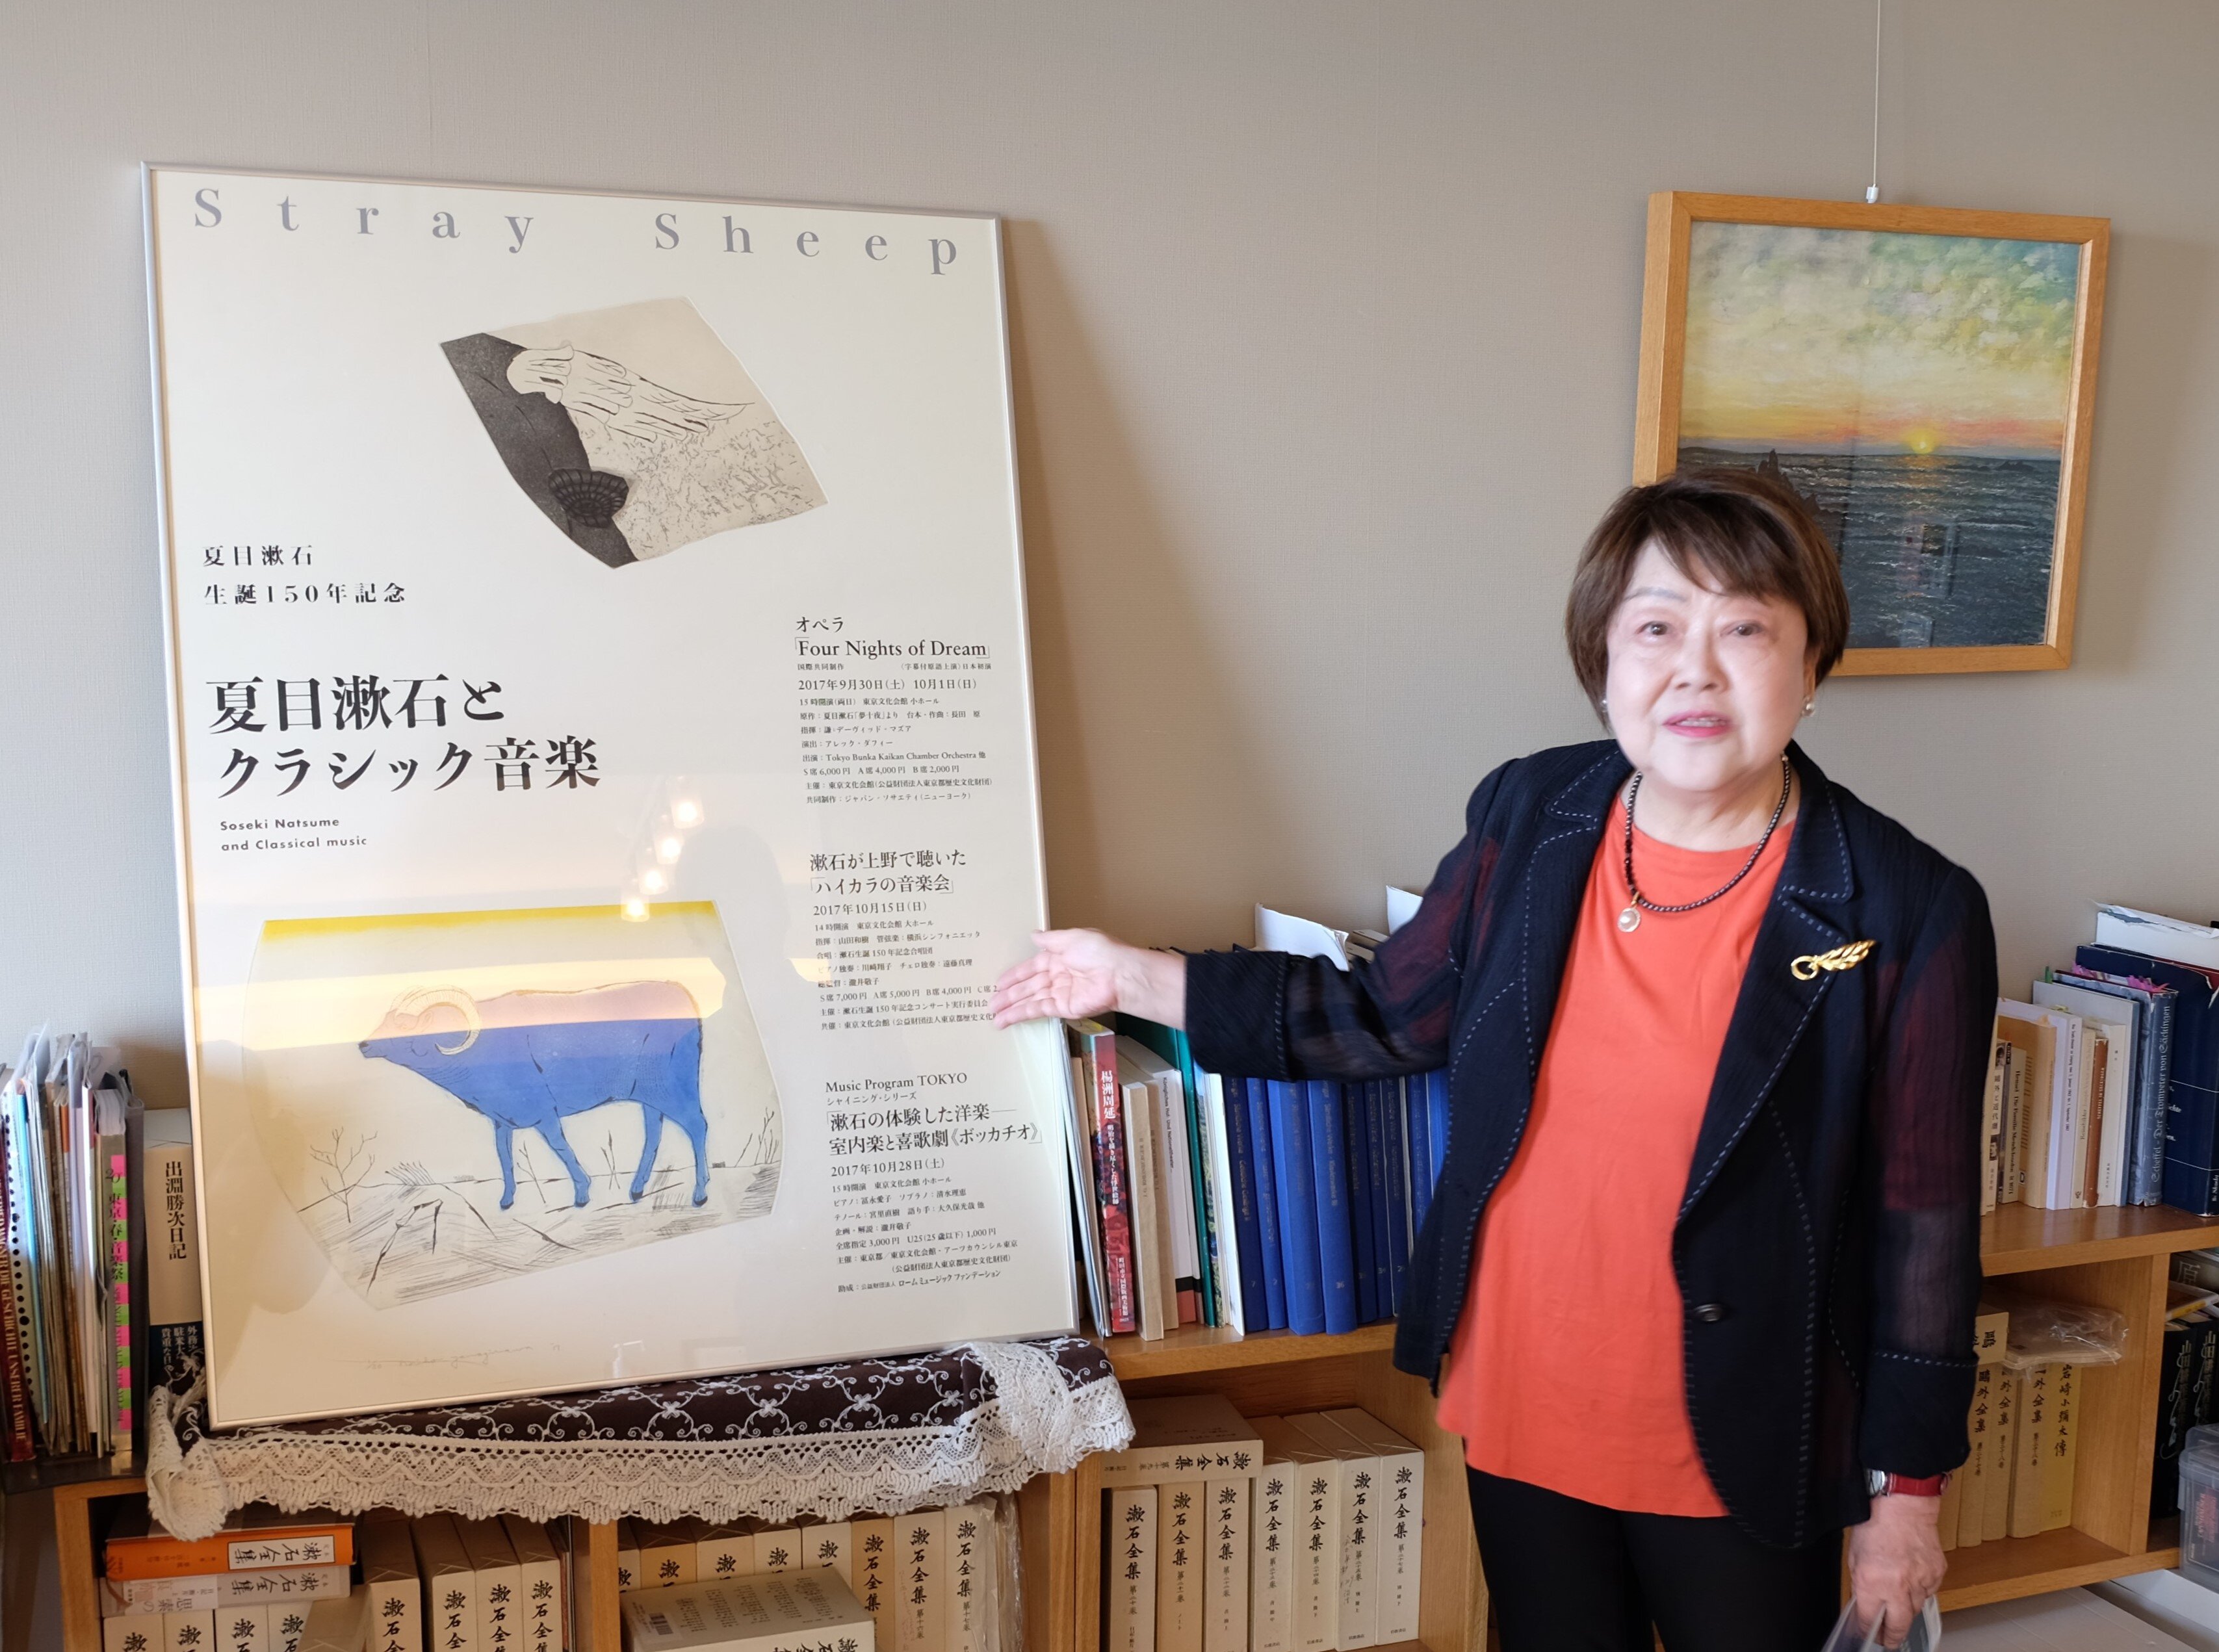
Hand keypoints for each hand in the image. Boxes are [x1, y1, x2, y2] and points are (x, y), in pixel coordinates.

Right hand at [988, 930, 1185, 1028]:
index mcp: (1059, 957)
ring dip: (1011, 1008)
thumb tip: (1034, 935)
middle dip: (1009, 995)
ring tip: (993, 1015)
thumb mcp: (1072, 938)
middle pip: (1028, 986)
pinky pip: (1038, 1010)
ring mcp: (1060, 993)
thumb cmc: (1100, 952)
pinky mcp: (1063, 1008)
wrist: (1120, 975)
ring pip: (1030, 1000)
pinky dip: (1022, 1014)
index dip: (1014, 975)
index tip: (998, 983)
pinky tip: (1007, 1019)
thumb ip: (1051, 941)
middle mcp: (1058, 976)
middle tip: (990, 1002)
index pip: (1031, 967)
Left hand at [1845, 1491, 1944, 1646]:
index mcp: (1872, 1582)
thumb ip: (1860, 1583)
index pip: (1869, 1619)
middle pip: (1899, 1626)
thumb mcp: (1854, 1556)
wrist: (1904, 1505)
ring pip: (1915, 1609)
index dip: (1866, 1630)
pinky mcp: (1936, 1574)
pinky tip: (1911, 1577)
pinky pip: (1928, 1592)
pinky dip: (1920, 1590)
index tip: (1865, 1634)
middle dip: (1892, 1637)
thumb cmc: (1875, 1523)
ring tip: (1897, 1597)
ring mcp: (1920, 1581)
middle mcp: (1897, 1586)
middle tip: (1888, 1640)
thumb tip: (1864, 1603)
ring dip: (1906, 1608)